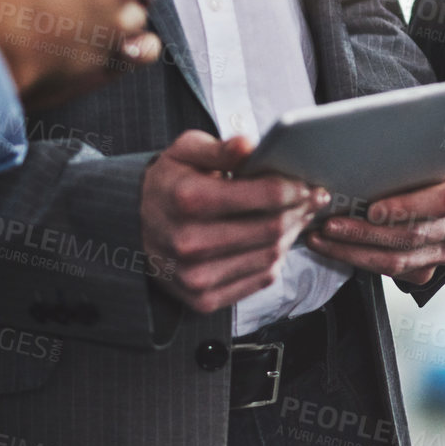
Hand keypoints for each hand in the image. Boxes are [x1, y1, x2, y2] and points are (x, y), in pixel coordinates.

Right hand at [141, 131, 329, 313]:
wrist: (131, 226)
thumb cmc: (168, 183)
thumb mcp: (185, 152)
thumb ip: (220, 149)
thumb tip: (250, 146)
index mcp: (189, 199)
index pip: (266, 196)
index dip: (296, 189)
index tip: (308, 184)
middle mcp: (190, 242)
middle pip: (273, 229)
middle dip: (300, 212)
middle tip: (313, 200)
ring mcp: (195, 276)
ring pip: (270, 256)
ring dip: (292, 236)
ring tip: (297, 218)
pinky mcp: (203, 299)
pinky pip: (259, 280)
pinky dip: (275, 259)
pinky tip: (275, 242)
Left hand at [305, 164, 444, 286]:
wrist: (433, 194)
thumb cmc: (419, 168)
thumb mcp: (420, 157)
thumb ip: (402, 161)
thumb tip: (354, 159)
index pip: (442, 200)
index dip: (407, 207)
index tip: (371, 209)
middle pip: (413, 234)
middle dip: (365, 232)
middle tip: (330, 225)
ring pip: (399, 259)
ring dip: (354, 251)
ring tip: (321, 239)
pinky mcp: (430, 269)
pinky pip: (392, 272)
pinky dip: (359, 261)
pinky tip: (334, 248)